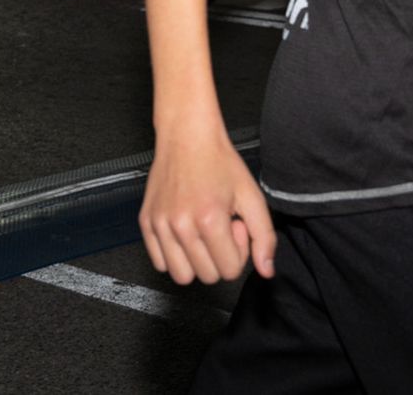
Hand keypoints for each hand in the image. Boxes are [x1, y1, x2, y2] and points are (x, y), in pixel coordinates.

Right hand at [140, 131, 274, 284]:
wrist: (186, 136)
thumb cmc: (218, 161)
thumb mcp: (252, 196)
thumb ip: (264, 237)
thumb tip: (266, 269)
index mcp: (209, 219)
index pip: (229, 271)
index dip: (239, 252)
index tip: (234, 226)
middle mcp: (181, 225)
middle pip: (207, 276)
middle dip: (219, 257)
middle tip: (219, 228)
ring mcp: (160, 224)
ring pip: (181, 276)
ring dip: (196, 262)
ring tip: (201, 234)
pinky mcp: (146, 222)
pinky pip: (159, 263)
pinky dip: (174, 256)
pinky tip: (185, 235)